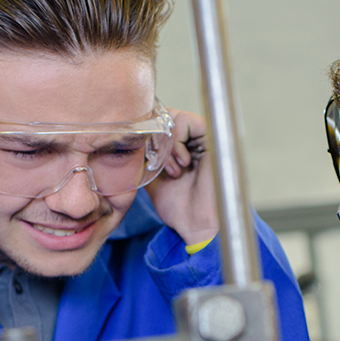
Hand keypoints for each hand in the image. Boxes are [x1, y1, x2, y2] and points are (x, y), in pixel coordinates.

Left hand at [145, 108, 218, 247]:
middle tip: (157, 163)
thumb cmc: (177, 206)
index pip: (157, 121)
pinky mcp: (212, 138)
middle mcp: (192, 138)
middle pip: (164, 114)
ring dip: (166, 143)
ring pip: (173, 116)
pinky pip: (187, 121)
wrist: (196, 225)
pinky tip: (182, 163)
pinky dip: (178, 141)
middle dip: (154, 138)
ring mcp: (202, 137)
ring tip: (172, 169)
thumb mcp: (150, 175)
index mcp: (180, 145)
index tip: (147, 160)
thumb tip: (127, 136)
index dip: (146, 135)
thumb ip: (143, 154)